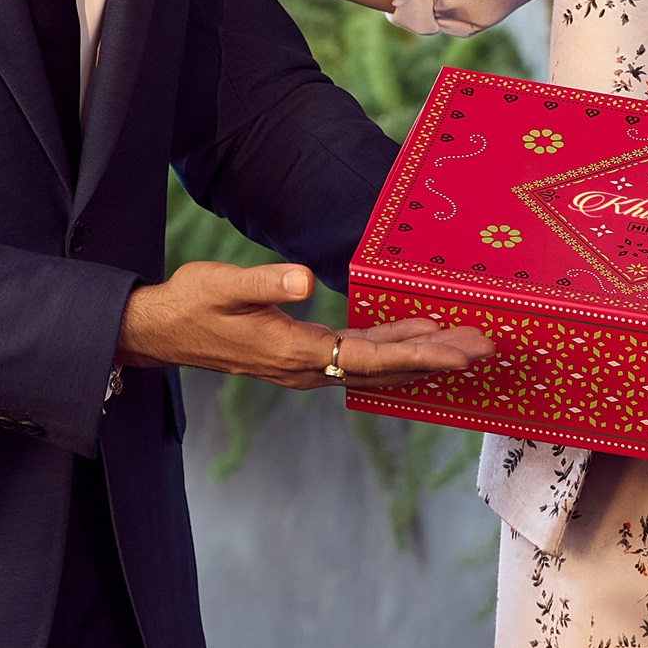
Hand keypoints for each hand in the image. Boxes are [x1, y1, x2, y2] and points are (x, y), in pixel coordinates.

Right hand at [115, 260, 492, 390]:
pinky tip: (416, 337)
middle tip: (487, 348)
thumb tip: (306, 278)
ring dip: (422, 356)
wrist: (160, 331)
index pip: (369, 358)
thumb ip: (265, 282)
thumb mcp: (223, 285)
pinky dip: (394, 350)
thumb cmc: (190, 303)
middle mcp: (307, 368)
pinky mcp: (303, 357)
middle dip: (438, 359)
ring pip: (376, 366)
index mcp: (294, 353)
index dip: (419, 355)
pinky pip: (359, 358)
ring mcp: (306, 367)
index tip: (460, 353)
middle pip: (386, 369)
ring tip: (466, 344)